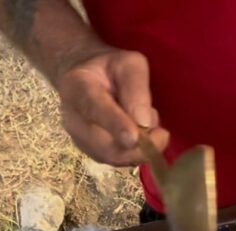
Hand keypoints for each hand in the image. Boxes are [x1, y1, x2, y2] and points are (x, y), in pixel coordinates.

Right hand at [54, 47, 170, 165]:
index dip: (115, 125)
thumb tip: (143, 122)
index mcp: (77, 87)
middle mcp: (72, 118)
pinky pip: (118, 161)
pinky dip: (136, 153)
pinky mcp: (91, 152)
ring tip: (151, 129)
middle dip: (138, 148)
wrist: (84, 77)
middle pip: (105, 146)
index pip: (94, 109)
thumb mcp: (128, 63)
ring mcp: (79, 138)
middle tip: (162, 135)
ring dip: (140, 149)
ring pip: (114, 158)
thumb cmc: (109, 68)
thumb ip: (136, 88)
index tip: (134, 138)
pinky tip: (142, 136)